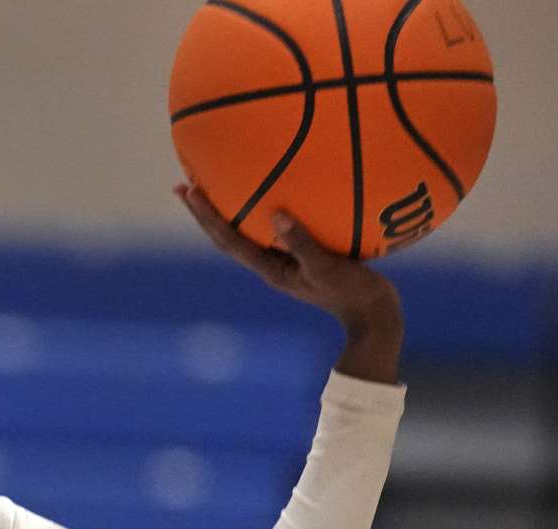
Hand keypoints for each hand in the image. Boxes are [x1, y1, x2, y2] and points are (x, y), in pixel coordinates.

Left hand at [175, 183, 403, 383]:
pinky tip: (274, 192)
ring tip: (214, 184)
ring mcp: (282, 262)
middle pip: (225, 235)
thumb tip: (277, 215)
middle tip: (183, 185)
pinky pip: (273, 230)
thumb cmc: (353, 293)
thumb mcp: (328, 267)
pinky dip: (264, 211)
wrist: (373, 314)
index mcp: (268, 269)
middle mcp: (268, 265)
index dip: (206, 215)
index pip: (227, 238)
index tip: (188, 190)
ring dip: (226, 211)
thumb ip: (303, 243)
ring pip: (244, 233)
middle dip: (204, 212)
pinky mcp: (299, 258)